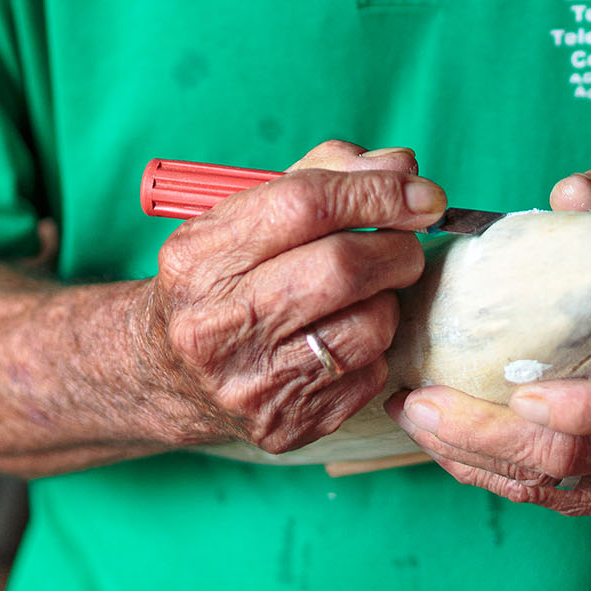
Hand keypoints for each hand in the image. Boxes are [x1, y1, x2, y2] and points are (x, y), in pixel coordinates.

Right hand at [138, 140, 442, 453]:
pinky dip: (374, 346)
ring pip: (367, 326)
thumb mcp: (244, 215)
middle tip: (407, 241)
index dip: (376, 192)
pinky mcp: (285, 426)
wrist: (169, 374)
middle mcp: (216, 322)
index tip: (421, 191)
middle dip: (396, 247)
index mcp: (199, 256)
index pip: (305, 205)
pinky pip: (368, 374)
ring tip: (368, 291)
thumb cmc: (222, 278)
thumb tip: (403, 165)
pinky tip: (346, 334)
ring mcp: (250, 382)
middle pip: (341, 267)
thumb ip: (322, 177)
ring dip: (388, 298)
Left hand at [385, 169, 590, 515]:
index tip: (524, 394)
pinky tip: (439, 441)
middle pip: (580, 454)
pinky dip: (485, 471)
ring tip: (413, 414)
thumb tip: (572, 193)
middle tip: (422, 402)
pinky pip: (541, 495)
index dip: (589, 406)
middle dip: (493, 435)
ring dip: (474, 455)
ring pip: (550, 483)